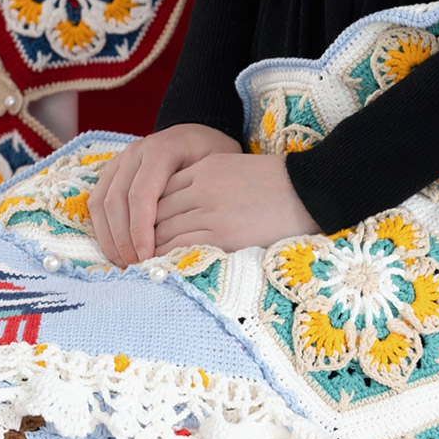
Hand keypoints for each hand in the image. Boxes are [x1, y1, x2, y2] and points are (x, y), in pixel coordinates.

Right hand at [90, 124, 243, 265]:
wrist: (198, 136)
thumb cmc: (212, 158)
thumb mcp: (216, 171)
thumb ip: (198, 198)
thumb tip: (182, 240)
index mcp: (161, 150)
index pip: (141, 195)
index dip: (140, 230)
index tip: (147, 257)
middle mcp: (135, 152)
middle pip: (116, 201)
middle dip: (123, 238)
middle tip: (135, 265)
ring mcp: (120, 161)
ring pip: (101, 203)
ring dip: (109, 236)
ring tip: (124, 262)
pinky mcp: (111, 171)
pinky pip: (96, 201)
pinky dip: (103, 228)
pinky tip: (116, 248)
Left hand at [152, 152, 322, 253]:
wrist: (313, 191)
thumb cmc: (279, 186)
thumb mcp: (235, 171)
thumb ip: (205, 184)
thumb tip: (180, 211)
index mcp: (205, 169)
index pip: (160, 192)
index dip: (144, 215)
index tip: (136, 233)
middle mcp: (202, 188)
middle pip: (155, 212)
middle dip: (138, 235)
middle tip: (126, 255)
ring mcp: (211, 211)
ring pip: (163, 231)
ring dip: (147, 251)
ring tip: (136, 267)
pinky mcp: (223, 234)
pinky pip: (182, 247)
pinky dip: (165, 259)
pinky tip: (157, 270)